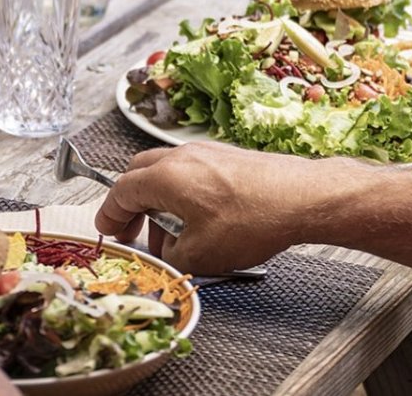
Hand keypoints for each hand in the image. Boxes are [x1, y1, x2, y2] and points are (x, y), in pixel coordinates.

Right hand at [96, 144, 322, 275]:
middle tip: (134, 230)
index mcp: (164, 177)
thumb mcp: (201, 255)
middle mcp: (180, 157)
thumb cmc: (254, 219)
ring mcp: (206, 153)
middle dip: (132, 205)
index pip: (121, 191)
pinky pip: (192, 173)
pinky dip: (184, 195)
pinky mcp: (228, 158)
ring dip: (160, 202)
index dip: (110, 214)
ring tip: (172, 236)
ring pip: (167, 174)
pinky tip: (201, 222)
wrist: (303, 198)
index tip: (108, 229)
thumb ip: (173, 258)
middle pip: (139, 175)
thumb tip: (171, 256)